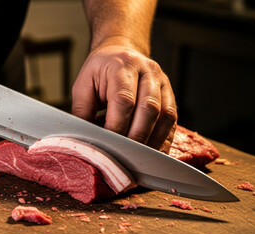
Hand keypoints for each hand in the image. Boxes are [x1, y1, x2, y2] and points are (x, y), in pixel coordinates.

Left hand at [72, 38, 176, 152]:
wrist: (120, 53)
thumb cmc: (100, 72)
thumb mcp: (83, 85)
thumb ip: (82, 111)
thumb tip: (82, 138)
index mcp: (122, 65)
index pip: (123, 100)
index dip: (117, 126)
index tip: (108, 145)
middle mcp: (147, 71)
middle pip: (149, 109)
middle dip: (136, 137)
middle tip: (123, 156)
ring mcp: (162, 82)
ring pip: (165, 116)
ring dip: (152, 141)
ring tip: (137, 158)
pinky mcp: (170, 95)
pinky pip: (172, 121)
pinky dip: (162, 140)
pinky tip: (151, 153)